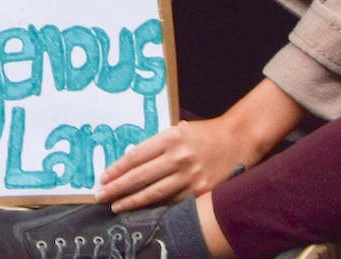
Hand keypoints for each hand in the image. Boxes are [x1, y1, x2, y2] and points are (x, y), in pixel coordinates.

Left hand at [98, 80, 302, 211]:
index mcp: (170, 138)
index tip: (102, 178)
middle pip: (140, 177)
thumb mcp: (178, 130)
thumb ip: (158, 146)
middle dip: (118, 188)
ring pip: (155, 193)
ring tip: (116, 206)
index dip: (117, 169)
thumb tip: (132, 162)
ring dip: (132, 201)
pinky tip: (144, 210)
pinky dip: (156, 207)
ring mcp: (191, 177)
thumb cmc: (206, 134)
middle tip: (101, 195)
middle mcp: (179, 158)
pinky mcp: (202, 191)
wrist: (240, 139)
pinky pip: (173, 202)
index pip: (136, 157)